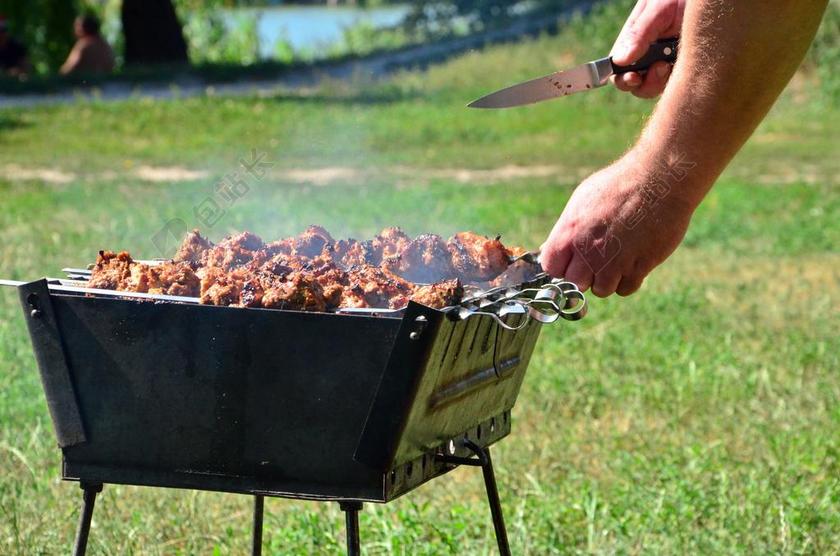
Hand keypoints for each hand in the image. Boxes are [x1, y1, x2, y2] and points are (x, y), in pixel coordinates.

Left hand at [540, 152, 695, 296]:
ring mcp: (613, 261)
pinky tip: (633, 260)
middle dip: (585, 275)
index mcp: (569, 232)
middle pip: (575, 283)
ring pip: (601, 290)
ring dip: (608, 279)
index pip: (551, 268)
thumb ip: (566, 230)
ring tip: (618, 256)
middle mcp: (588, 251)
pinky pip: (625, 289)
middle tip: (598, 258)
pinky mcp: (639, 267)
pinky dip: (628, 280)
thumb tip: (549, 249)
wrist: (659, 179)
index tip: (573, 259)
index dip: (562, 266)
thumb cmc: (619, 185)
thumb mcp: (582, 201)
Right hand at [611, 0, 685, 97]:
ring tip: (673, 61)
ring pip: (658, 88)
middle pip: (638, 85)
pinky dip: (683, 79)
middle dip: (646, 83)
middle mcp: (647, 56)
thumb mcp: (658, 9)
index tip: (634, 77)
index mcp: (634, 42)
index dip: (623, 79)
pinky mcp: (686, 68)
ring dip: (664, 81)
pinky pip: (680, 85)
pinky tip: (688, 61)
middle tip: (661, 67)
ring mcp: (666, 63)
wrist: (711, 2)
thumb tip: (620, 61)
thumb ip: (639, 33)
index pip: (619, 70)